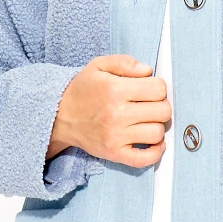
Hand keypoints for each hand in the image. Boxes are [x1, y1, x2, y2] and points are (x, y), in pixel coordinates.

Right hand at [47, 55, 170, 167]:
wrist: (60, 117)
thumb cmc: (82, 90)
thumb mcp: (98, 66)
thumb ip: (124, 62)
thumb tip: (148, 71)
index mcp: (115, 89)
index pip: (159, 89)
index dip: (158, 87)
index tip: (149, 89)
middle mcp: (117, 114)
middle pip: (163, 111)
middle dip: (160, 105)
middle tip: (149, 105)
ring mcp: (116, 136)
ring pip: (157, 133)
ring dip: (156, 126)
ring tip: (146, 121)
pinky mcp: (114, 153)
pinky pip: (144, 159)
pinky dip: (155, 152)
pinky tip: (154, 143)